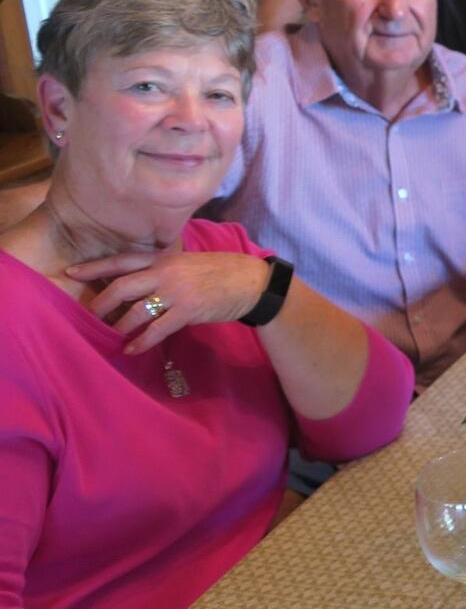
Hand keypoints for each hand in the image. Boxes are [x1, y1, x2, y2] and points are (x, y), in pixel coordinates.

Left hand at [74, 251, 270, 353]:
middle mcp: (166, 272)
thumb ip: (164, 269)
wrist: (251, 282)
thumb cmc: (221, 272)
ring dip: (119, 327)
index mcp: (165, 258)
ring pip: (136, 311)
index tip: (72, 272)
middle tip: (86, 316)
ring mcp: (177, 291)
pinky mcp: (188, 310)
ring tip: (108, 337)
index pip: (123, 260)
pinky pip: (157, 329)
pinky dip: (141, 341)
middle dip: (100, 303)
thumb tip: (140, 283)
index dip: (96, 267)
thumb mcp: (189, 262)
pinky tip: (131, 349)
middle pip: (122, 286)